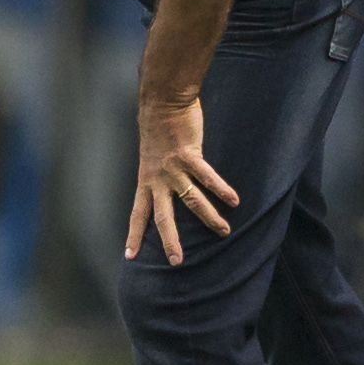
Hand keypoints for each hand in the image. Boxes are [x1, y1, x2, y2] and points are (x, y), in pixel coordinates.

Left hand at [124, 94, 236, 265]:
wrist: (162, 102)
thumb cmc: (158, 130)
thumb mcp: (151, 158)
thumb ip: (160, 176)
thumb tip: (168, 190)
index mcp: (146, 181)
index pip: (138, 213)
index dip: (134, 235)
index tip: (130, 256)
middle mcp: (157, 178)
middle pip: (162, 215)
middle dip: (169, 240)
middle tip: (176, 262)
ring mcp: (173, 168)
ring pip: (191, 199)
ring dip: (209, 217)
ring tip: (223, 232)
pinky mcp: (189, 154)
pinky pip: (206, 176)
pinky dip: (221, 189)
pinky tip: (234, 201)